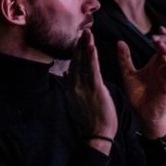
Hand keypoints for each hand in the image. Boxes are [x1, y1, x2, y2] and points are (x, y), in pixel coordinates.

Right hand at [71, 29, 117, 153]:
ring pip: (84, 63)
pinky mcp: (94, 90)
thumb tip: (70, 75)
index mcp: (71, 88)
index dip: (76, 51)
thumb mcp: (77, 102)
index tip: (78, 38)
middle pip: (76, 61)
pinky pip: (92, 70)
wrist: (95, 137)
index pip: (73, 65)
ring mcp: (83, 88)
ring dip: (85, 46)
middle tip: (83, 28)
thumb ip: (74, 88)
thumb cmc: (90, 121)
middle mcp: (74, 86)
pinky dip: (91, 57)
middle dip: (79, 44)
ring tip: (87, 32)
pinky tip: (91, 46)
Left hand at [118, 28, 165, 138]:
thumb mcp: (128, 73)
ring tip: (158, 43)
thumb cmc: (138, 95)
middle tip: (156, 35)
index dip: (164, 35)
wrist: (142, 114)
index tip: (157, 28)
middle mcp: (164, 67)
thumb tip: (119, 42)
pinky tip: (163, 58)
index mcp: (156, 63)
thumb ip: (125, 58)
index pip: (165, 45)